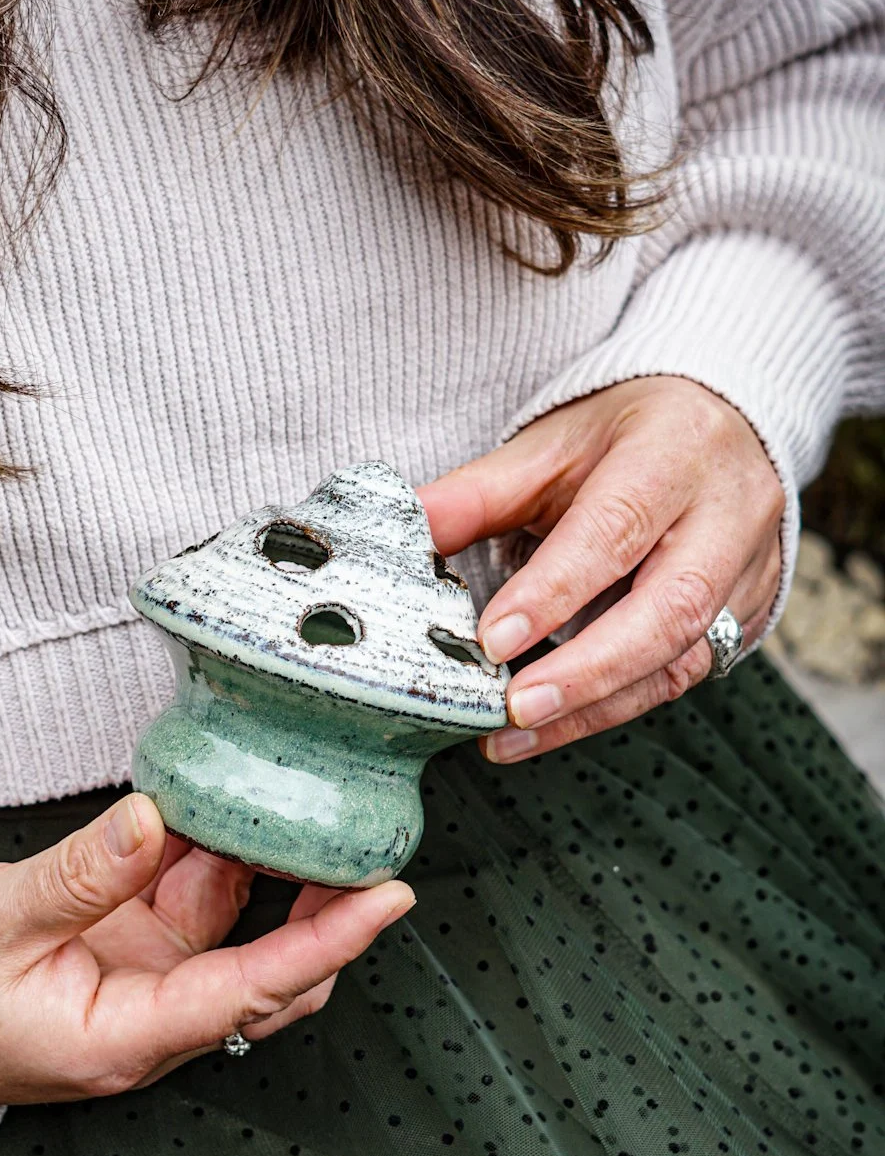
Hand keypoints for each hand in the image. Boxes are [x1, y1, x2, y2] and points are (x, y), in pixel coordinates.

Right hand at [0, 793, 414, 1107]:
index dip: (328, 942)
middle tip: (365, 841)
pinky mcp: (118, 951)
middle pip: (267, 972)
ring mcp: (135, 984)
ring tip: (297, 802)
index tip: (390, 898)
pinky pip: (188, 907)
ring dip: (263, 873)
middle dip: (322, 913)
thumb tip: (152, 819)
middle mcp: (145, 1019)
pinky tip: (222, 809)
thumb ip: (79, 875)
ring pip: (231, 932)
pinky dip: (209, 858)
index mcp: (122, 1039)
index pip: (251, 989)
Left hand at [417, 376, 783, 761]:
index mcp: (676, 451)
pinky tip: (554, 724)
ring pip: (683, 657)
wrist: (721, 423)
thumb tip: (405, 523)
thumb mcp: (552, 445)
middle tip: (515, 707)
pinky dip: (614, 706)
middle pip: (671, 607)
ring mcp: (749, 568)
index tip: (494, 638)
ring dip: (595, 706)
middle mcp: (728, 512)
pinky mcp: (751, 613)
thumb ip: (480, 492)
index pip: (617, 527)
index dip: (556, 590)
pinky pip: (686, 675)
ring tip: (514, 732)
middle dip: (589, 670)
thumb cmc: (627, 435)